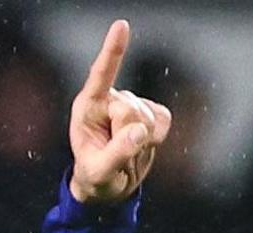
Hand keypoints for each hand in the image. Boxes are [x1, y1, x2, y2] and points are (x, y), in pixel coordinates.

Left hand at [67, 20, 171, 204]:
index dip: (113, 51)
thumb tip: (140, 132)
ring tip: (127, 152)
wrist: (109, 186)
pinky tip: (143, 145)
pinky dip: (158, 138)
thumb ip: (118, 152)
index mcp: (88, 107)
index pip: (101, 75)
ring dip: (143, 141)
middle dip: (129, 136)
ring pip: (149, 117)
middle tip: (118, 155)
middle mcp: (109, 100)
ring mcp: (131, 104)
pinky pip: (164, 121)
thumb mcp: (100, 172)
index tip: (122, 26)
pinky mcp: (151, 113)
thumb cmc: (95, 178)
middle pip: (131, 109)